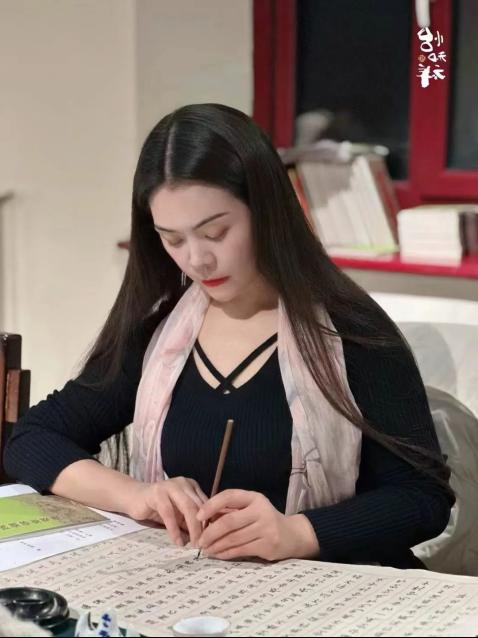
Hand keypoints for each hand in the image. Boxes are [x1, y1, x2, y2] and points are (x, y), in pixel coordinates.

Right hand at [127, 477, 207, 546]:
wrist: (133, 498)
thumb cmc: (158, 508)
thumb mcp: (178, 514)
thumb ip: (190, 521)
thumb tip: (205, 537)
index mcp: (191, 486)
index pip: (206, 503)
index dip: (210, 522)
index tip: (212, 538)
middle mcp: (183, 483)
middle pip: (199, 506)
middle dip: (203, 527)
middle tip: (204, 545)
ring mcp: (170, 486)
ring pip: (187, 508)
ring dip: (192, 528)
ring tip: (193, 544)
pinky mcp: (157, 493)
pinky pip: (169, 513)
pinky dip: (174, 529)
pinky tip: (177, 541)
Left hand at [196, 489, 319, 560]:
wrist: (292, 535)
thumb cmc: (265, 520)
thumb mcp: (251, 508)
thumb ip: (232, 510)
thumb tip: (204, 519)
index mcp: (254, 498)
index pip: (230, 496)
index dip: (211, 505)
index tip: (198, 516)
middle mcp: (261, 511)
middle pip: (229, 521)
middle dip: (211, 532)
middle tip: (199, 540)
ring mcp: (266, 529)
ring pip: (234, 538)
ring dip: (216, 546)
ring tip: (206, 549)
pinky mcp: (268, 545)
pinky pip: (241, 550)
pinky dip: (226, 553)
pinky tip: (218, 555)